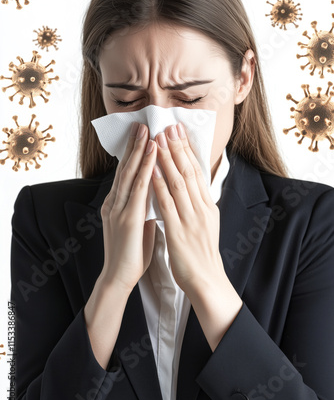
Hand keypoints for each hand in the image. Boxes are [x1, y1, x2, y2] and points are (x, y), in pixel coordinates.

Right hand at [99, 122, 156, 292]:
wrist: (120, 277)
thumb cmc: (131, 252)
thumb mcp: (137, 223)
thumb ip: (143, 206)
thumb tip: (156, 192)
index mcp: (118, 203)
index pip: (127, 173)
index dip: (134, 153)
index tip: (143, 136)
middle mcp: (115, 201)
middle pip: (126, 168)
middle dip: (134, 145)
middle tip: (142, 123)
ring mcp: (119, 208)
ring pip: (130, 173)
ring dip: (139, 150)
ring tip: (146, 130)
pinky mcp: (127, 218)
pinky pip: (138, 188)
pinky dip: (145, 168)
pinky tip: (151, 154)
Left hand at [151, 122, 225, 294]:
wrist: (207, 280)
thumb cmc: (202, 253)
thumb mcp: (206, 223)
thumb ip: (197, 203)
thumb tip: (191, 186)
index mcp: (207, 206)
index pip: (197, 172)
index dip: (187, 150)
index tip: (179, 132)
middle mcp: (201, 208)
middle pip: (189, 171)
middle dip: (178, 147)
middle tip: (169, 126)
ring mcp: (191, 218)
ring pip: (178, 182)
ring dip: (168, 159)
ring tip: (159, 139)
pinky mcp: (178, 230)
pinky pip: (167, 203)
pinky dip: (159, 184)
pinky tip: (152, 170)